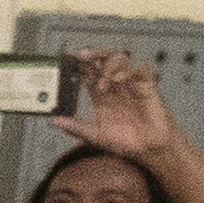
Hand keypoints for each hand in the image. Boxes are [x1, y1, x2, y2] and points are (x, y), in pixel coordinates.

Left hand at [52, 49, 178, 160]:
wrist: (147, 148)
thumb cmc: (124, 141)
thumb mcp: (95, 136)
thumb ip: (76, 128)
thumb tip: (55, 122)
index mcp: (100, 95)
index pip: (88, 73)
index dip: (79, 65)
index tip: (69, 59)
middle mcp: (114, 87)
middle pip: (104, 60)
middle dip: (94, 54)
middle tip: (84, 56)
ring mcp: (130, 84)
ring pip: (121, 59)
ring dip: (109, 65)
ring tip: (104, 80)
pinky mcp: (146, 86)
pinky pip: (140, 68)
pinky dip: (129, 70)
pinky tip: (120, 80)